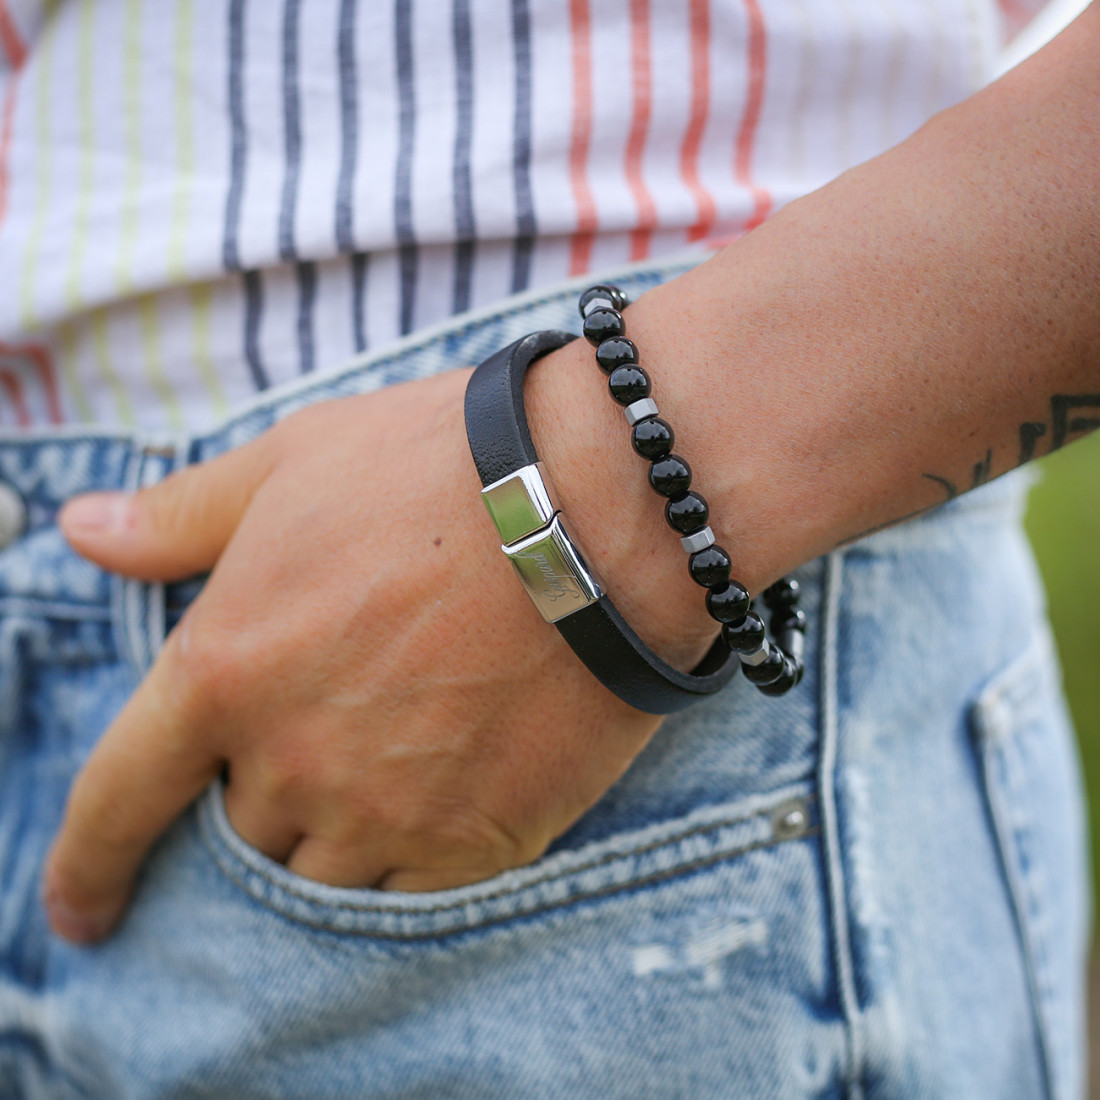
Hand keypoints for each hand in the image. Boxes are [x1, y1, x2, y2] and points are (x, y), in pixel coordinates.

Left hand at [43, 367, 662, 943]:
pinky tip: (448, 787)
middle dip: (270, 784)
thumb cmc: (439, 468)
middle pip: (245, 829)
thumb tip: (82, 531)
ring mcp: (387, 810)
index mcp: (226, 670)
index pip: (122, 798)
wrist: (597, 507)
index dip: (88, 862)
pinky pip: (411, 887)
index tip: (80, 910)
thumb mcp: (292, 463)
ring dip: (340, 826)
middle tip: (340, 714)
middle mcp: (292, 761)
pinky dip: (412, 848)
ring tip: (398, 753)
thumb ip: (179, 516)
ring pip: (324, 871)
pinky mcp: (476, 840)